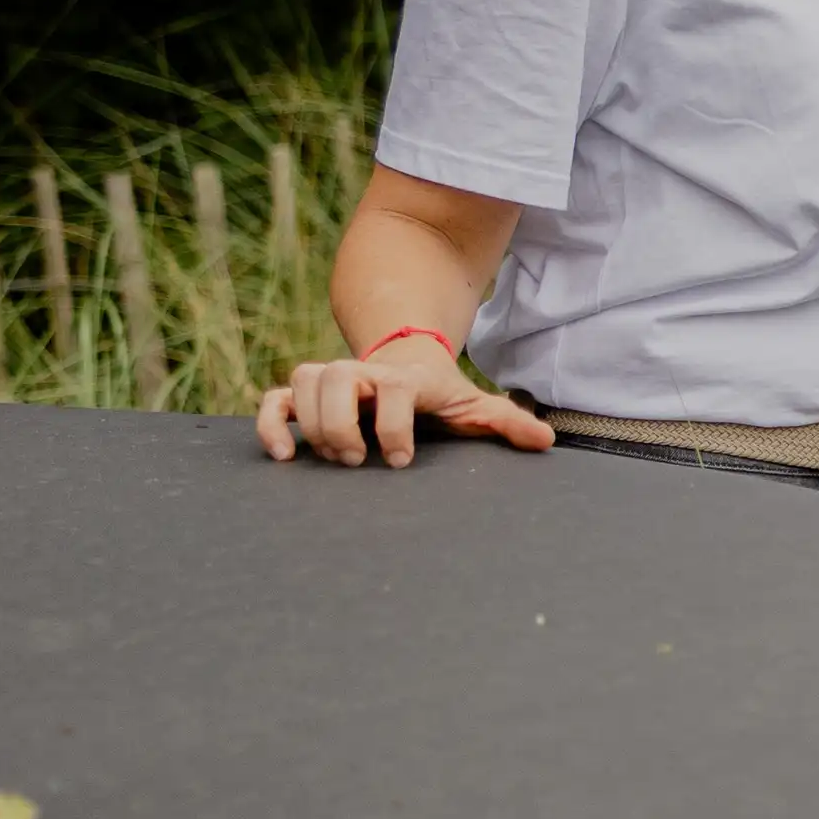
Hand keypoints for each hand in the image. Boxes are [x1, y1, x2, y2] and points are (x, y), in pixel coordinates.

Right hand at [256, 341, 554, 467]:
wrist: (407, 358)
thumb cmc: (441, 392)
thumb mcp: (475, 404)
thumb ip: (506, 421)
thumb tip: (547, 442)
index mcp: (405, 379)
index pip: (393, 391)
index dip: (393, 425)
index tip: (401, 460)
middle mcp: (363, 373)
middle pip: (336, 380)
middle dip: (342, 423)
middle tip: (358, 459)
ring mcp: (330, 381)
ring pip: (303, 382)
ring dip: (313, 423)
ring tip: (335, 458)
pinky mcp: (304, 396)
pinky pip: (274, 400)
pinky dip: (272, 423)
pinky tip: (283, 455)